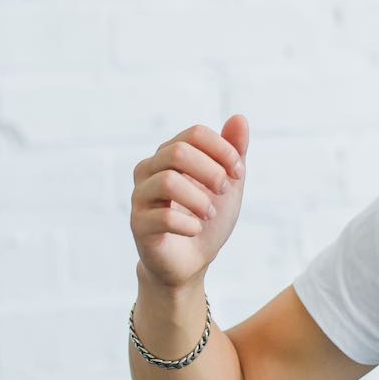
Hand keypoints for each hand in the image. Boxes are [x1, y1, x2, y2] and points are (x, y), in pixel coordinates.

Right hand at [130, 115, 249, 290]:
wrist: (190, 262)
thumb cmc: (206, 218)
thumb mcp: (228, 183)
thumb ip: (233, 152)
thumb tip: (240, 118)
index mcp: (169, 155)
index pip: (194, 134)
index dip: (223, 150)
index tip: (239, 174)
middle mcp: (149, 170)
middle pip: (178, 152)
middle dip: (211, 172)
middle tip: (224, 191)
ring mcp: (140, 196)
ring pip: (168, 182)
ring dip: (200, 199)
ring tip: (210, 214)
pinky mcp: (138, 224)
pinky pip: (164, 217)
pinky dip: (189, 224)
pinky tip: (195, 230)